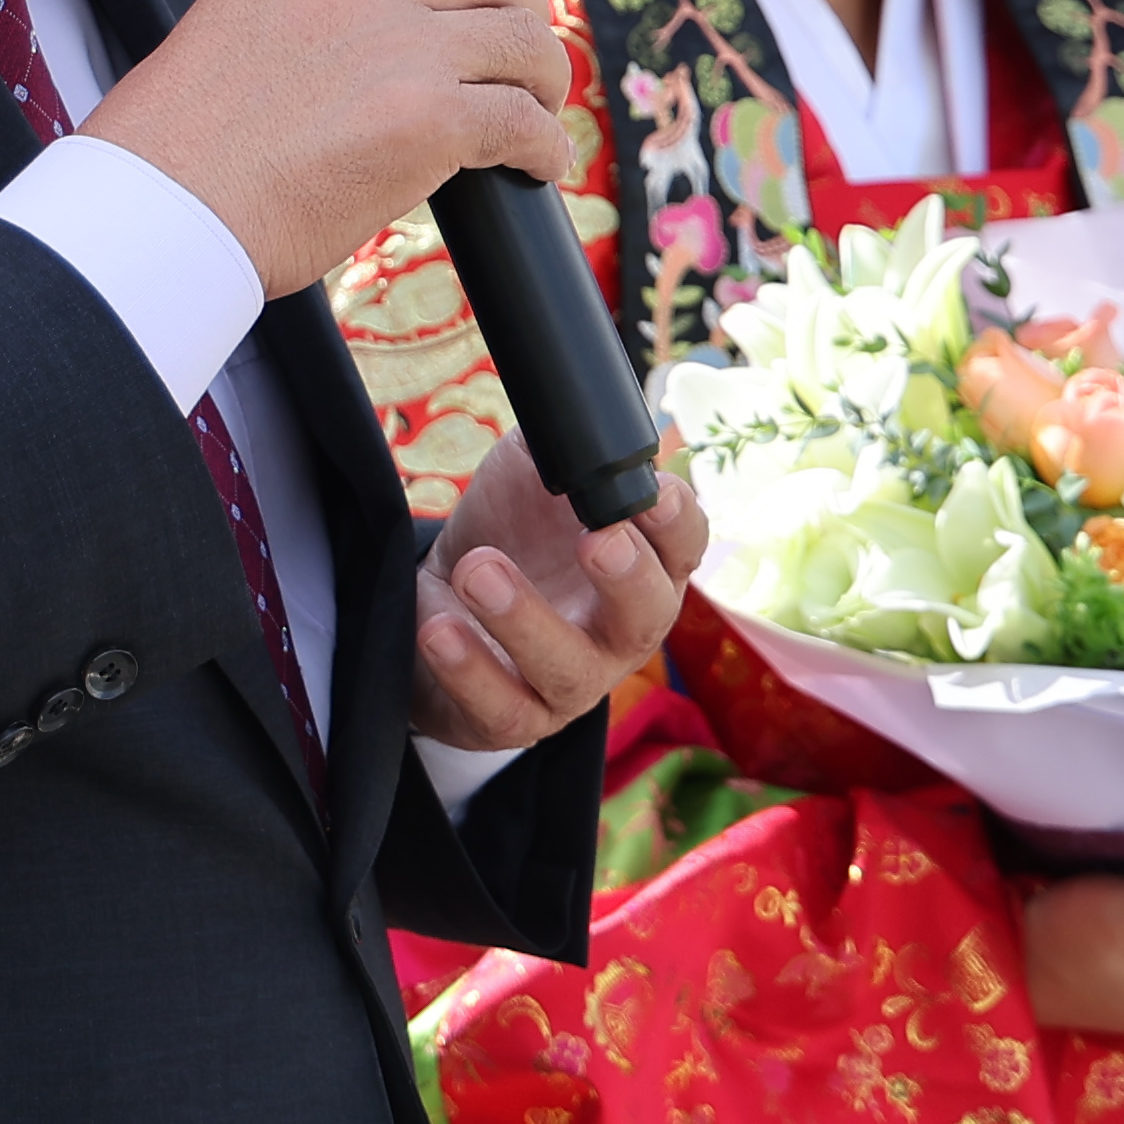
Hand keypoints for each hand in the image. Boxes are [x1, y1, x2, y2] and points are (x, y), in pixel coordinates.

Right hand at [82, 0, 568, 291]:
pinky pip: (524, 120)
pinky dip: (545, 146)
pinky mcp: (429, 119)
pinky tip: (534, 167)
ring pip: (527, 43)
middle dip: (519, 18)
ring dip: (543, 82)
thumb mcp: (244, 10)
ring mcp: (402, 45)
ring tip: (533, 113)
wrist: (168, 203)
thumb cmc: (189, 135)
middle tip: (513, 63)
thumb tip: (386, 11)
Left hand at [409, 429, 704, 756]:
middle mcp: (620, 632)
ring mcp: (570, 683)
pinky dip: (469, 668)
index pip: (685, 547)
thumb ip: (558, 441)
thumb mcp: (530, 476)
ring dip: (526, 618)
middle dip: (628, 576)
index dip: (677, 521)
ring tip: (477, 569)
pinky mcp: (512, 719)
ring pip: (570, 669)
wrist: (437, 604)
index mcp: (643, 567)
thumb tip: (570, 404)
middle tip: (594, 537)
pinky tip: (439, 627)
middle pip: (649, 616)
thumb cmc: (506, 533)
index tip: (650, 491)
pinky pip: (500, 706)